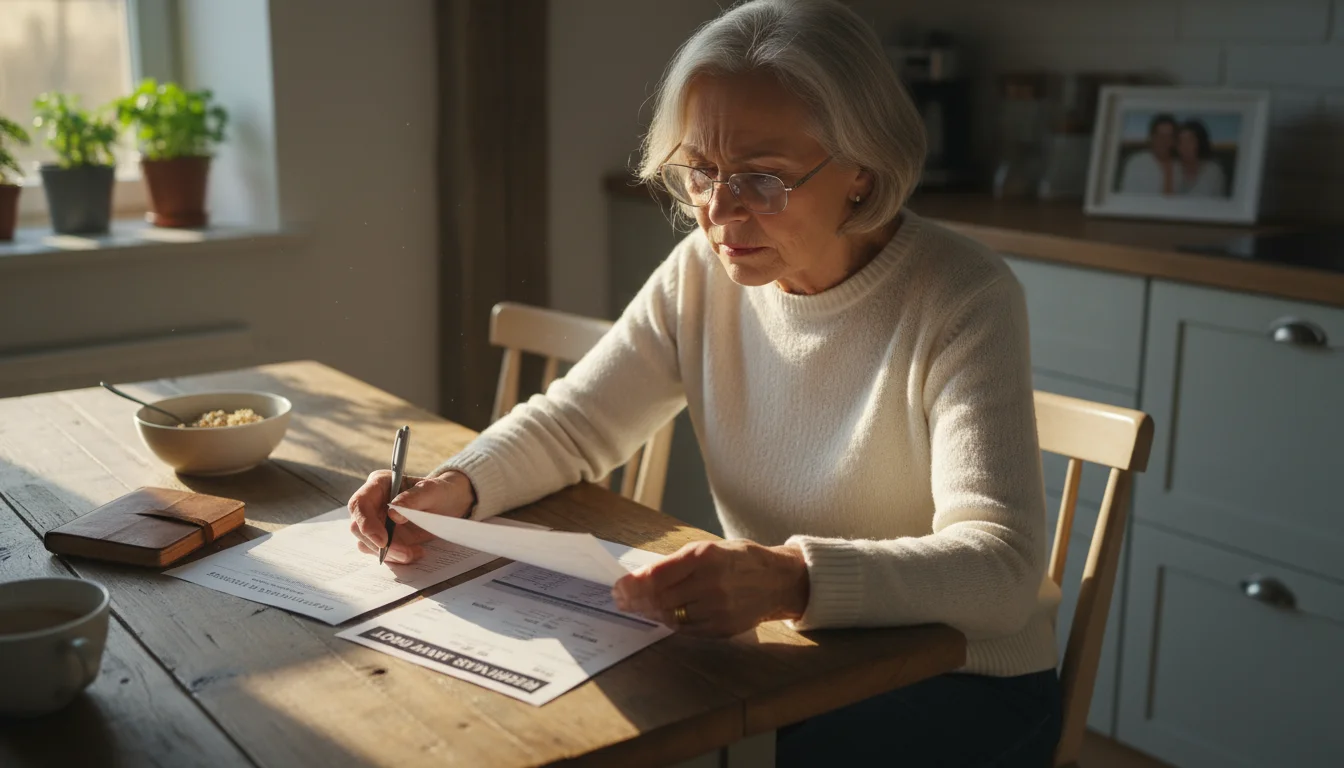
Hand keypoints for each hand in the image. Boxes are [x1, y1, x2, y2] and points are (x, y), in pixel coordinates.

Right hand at [347, 470, 474, 562]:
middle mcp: (372, 503)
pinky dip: (396, 557)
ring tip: (414, 552)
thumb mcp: (432, 491)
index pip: (359, 503)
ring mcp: (376, 521)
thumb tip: (393, 513)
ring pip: (366, 543)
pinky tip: (415, 552)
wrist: (449, 504)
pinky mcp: (383, 537)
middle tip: (405, 553)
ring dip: (390, 553)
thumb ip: (412, 498)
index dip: (366, 523)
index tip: (383, 541)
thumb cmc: (439, 492)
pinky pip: (380, 552)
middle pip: (357, 527)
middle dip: (379, 544)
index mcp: (379, 484)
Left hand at [611, 540, 809, 636]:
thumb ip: (675, 563)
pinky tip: (662, 615)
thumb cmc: (738, 559)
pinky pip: (686, 629)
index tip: (618, 588)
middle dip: (635, 601)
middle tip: (621, 601)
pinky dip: (670, 622)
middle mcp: (710, 582)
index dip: (632, 585)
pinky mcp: (722, 627)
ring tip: (639, 608)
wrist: (777, 580)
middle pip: (660, 599)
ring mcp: (718, 608)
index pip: (657, 575)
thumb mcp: (707, 549)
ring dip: (650, 613)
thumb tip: (640, 578)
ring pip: (670, 616)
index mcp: (704, 556)